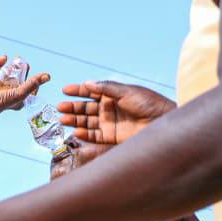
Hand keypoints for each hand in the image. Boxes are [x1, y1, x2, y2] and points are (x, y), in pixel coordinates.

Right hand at [0, 55, 49, 116]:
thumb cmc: (1, 102)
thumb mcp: (20, 93)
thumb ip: (33, 84)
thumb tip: (47, 76)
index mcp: (18, 98)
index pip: (29, 89)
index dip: (33, 82)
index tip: (37, 77)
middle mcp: (10, 92)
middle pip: (19, 78)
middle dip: (23, 71)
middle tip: (25, 65)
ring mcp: (0, 85)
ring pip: (8, 73)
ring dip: (12, 66)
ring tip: (16, 59)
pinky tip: (3, 59)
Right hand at [58, 81, 175, 144]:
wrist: (162, 121)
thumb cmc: (148, 103)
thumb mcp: (127, 92)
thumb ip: (106, 88)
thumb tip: (88, 84)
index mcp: (112, 95)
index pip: (91, 92)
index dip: (78, 91)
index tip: (65, 90)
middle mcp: (108, 108)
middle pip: (86, 108)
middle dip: (73, 107)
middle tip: (59, 107)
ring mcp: (109, 123)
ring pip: (87, 122)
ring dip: (75, 120)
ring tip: (63, 119)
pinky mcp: (111, 137)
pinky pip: (94, 136)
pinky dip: (84, 134)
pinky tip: (76, 131)